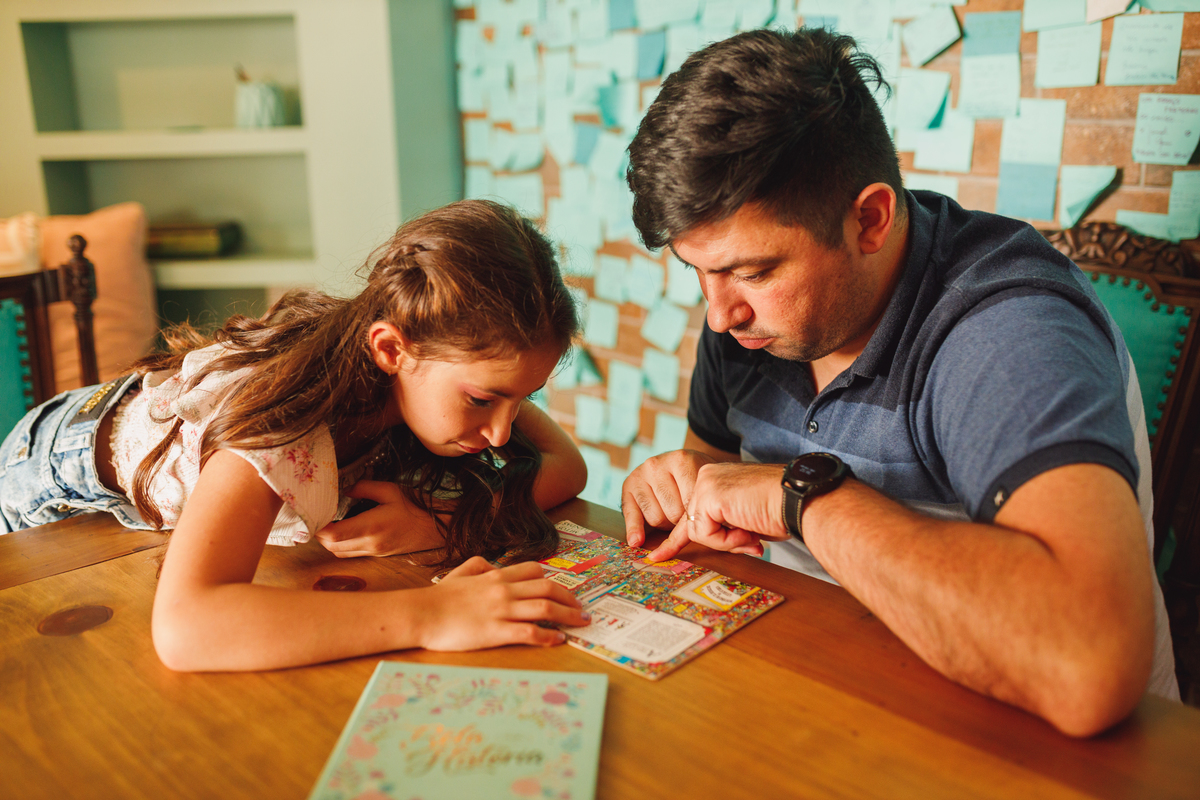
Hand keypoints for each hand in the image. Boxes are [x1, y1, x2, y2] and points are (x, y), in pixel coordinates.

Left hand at [314, 480, 444, 557]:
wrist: (434, 529)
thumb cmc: (414, 509)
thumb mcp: (390, 490)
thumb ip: (365, 488)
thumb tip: (346, 490)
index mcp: (372, 527)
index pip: (335, 535)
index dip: (319, 528)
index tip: (314, 515)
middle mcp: (370, 544)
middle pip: (332, 547)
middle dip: (319, 535)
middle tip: (317, 517)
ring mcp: (373, 552)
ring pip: (339, 553)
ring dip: (328, 541)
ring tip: (327, 524)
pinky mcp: (376, 555)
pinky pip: (349, 554)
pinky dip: (340, 545)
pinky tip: (342, 531)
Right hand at [416, 557, 589, 650]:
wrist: (422, 614)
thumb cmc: (439, 597)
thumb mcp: (461, 572)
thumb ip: (480, 566)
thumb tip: (492, 566)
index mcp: (496, 576)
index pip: (534, 572)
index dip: (553, 582)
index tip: (563, 592)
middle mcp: (503, 590)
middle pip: (548, 589)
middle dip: (570, 599)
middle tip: (581, 608)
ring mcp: (501, 611)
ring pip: (545, 609)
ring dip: (568, 616)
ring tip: (581, 622)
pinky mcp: (496, 632)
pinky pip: (530, 632)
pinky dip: (549, 636)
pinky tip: (559, 639)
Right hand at [621, 450, 715, 548]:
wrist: (685, 462)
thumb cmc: (698, 477)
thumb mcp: (705, 485)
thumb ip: (702, 505)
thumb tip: (698, 532)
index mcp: (681, 460)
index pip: (690, 503)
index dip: (697, 518)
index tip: (703, 526)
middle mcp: (656, 464)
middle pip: (673, 513)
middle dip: (682, 521)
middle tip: (687, 513)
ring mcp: (641, 473)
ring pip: (655, 519)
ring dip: (666, 523)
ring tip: (673, 511)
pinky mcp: (628, 484)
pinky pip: (631, 514)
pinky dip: (634, 529)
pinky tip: (636, 541)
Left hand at [646, 462, 789, 561]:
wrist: (799, 501)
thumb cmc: (782, 510)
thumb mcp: (747, 522)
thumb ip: (728, 530)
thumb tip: (724, 546)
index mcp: (716, 479)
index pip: (692, 513)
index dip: (675, 539)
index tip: (657, 556)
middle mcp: (707, 477)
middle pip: (695, 525)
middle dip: (722, 541)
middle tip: (751, 539)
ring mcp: (705, 484)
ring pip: (699, 531)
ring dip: (727, 541)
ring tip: (753, 531)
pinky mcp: (708, 495)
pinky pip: (705, 534)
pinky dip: (726, 540)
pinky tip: (747, 529)